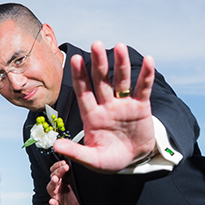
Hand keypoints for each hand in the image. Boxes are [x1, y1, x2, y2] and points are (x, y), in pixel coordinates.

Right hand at [47, 160, 81, 204]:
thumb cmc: (75, 198)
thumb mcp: (76, 185)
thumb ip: (76, 175)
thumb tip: (82, 163)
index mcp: (62, 181)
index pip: (56, 170)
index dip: (58, 165)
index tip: (64, 162)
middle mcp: (57, 187)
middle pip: (53, 176)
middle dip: (58, 171)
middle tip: (64, 167)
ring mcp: (56, 196)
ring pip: (51, 188)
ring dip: (52, 183)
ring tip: (55, 180)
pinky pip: (54, 204)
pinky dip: (53, 202)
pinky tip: (52, 201)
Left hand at [53, 42, 156, 172]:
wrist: (133, 161)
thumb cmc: (109, 160)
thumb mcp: (92, 159)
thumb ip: (75, 152)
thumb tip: (56, 146)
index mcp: (92, 116)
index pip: (83, 92)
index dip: (79, 76)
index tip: (73, 59)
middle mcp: (106, 105)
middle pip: (101, 81)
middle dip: (99, 64)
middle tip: (96, 44)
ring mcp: (124, 104)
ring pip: (121, 80)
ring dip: (121, 64)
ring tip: (120, 46)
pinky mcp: (141, 107)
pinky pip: (143, 89)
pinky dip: (146, 76)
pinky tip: (149, 61)